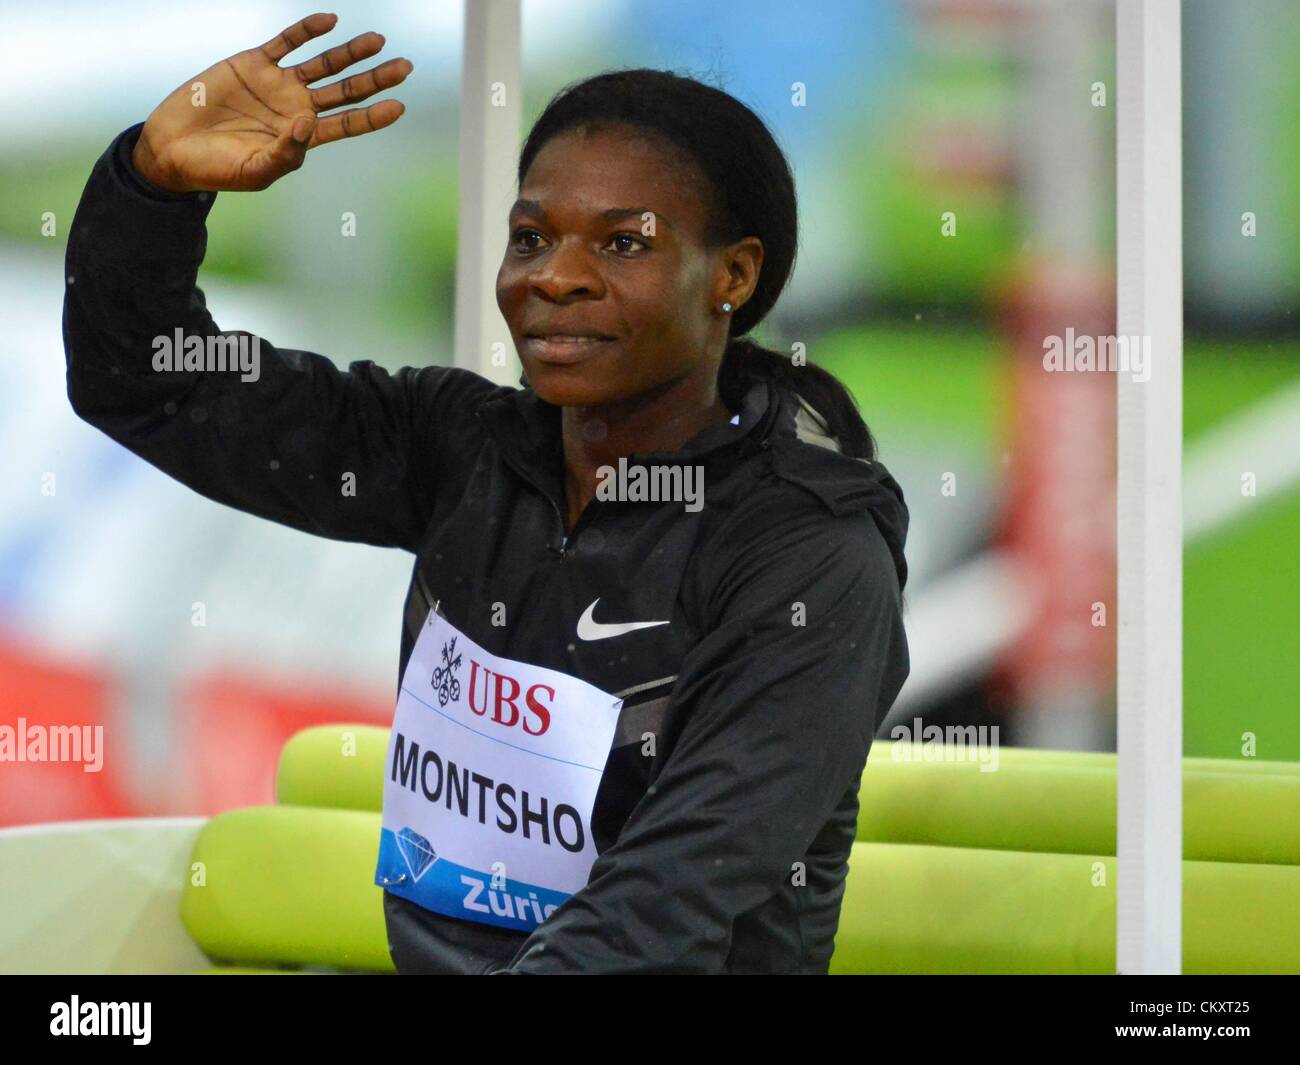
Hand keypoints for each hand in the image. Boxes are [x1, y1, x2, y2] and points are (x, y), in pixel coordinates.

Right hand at [131, 11, 411, 192]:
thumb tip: (309, 122)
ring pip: (323, 63)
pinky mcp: (253, 63)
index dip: (374, 115)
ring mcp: (277, 84)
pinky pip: (286, 41)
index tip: (400, 105)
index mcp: (304, 137)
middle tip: (405, 67)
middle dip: (376, 79)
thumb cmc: (218, 169)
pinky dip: (307, 30)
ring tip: (378, 41)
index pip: (347, 124)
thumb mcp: (257, 171)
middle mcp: (296, 108)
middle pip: (346, 90)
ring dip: (350, 52)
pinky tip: (329, 21)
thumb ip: (288, 152)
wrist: (174, 149)